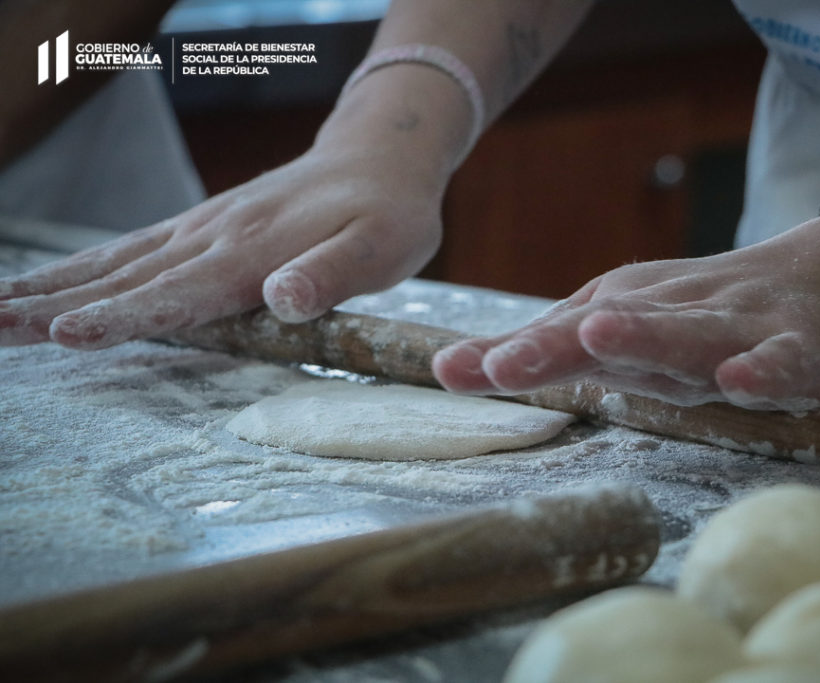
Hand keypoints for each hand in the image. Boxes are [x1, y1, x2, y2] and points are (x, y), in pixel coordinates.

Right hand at [0, 146, 443, 348]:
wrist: (380, 157)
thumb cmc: (389, 214)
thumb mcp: (382, 248)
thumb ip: (331, 275)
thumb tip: (284, 300)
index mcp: (254, 253)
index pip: (178, 293)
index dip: (122, 316)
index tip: (64, 335)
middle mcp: (215, 238)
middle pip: (125, 278)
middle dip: (56, 306)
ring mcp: (203, 228)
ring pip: (117, 261)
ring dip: (54, 286)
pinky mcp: (204, 224)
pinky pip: (135, 247)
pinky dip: (87, 267)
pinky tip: (56, 281)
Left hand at [433, 217, 819, 409]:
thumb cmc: (710, 316)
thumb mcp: (624, 331)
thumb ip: (545, 350)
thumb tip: (449, 366)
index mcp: (629, 311)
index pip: (561, 332)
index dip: (509, 353)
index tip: (449, 371)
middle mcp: (674, 314)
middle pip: (613, 328)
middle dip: (556, 345)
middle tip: (503, 363)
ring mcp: (738, 328)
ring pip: (690, 335)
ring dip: (648, 337)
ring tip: (602, 335)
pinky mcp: (803, 346)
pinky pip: (784, 361)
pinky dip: (765, 368)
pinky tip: (742, 380)